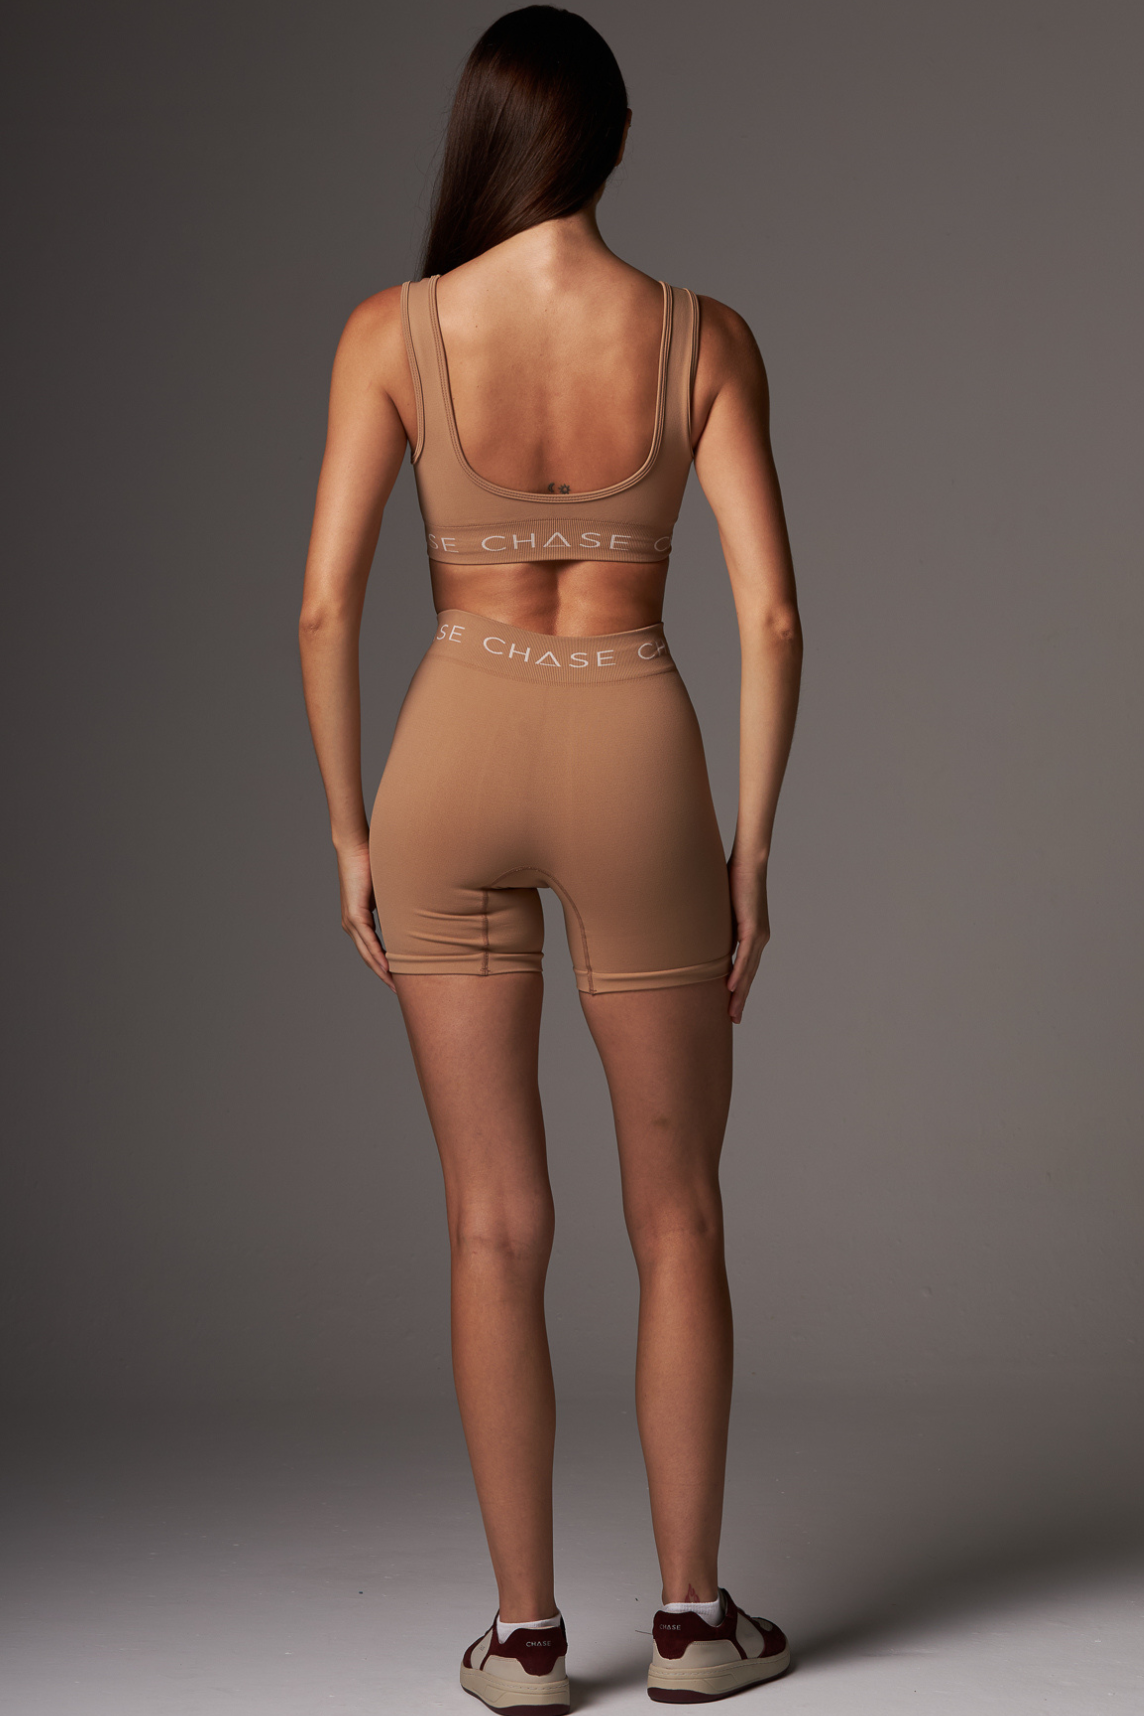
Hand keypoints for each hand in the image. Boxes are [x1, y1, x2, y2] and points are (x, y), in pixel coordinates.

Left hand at [336, 839, 395, 990]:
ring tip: (395, 985)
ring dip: (381, 971)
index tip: (397, 979)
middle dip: (383, 975)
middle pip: (368, 958)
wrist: (356, 848)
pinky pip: (368, 941)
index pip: (371, 949)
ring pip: (367, 953)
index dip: (383, 966)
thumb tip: (415, 912)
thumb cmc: (373, 864)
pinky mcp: (354, 915)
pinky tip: (388, 967)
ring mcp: (351, 921)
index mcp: (359, 920)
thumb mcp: (389, 891)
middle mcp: (352, 924)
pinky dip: (378, 956)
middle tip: (398, 991)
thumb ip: (397, 904)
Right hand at [726, 856, 770, 1023]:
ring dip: (739, 993)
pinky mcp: (754, 928)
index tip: (732, 1005)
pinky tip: (731, 988)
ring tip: (732, 1012)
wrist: (750, 862)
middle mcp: (760, 938)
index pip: (747, 968)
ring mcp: (759, 935)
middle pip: (750, 976)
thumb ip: (716, 925)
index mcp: (754, 935)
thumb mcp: (722, 909)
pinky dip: (738, 974)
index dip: (740, 988)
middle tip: (733, 1019)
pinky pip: (745, 957)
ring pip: (749, 971)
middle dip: (741, 999)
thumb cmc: (734, 879)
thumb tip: (702, 936)